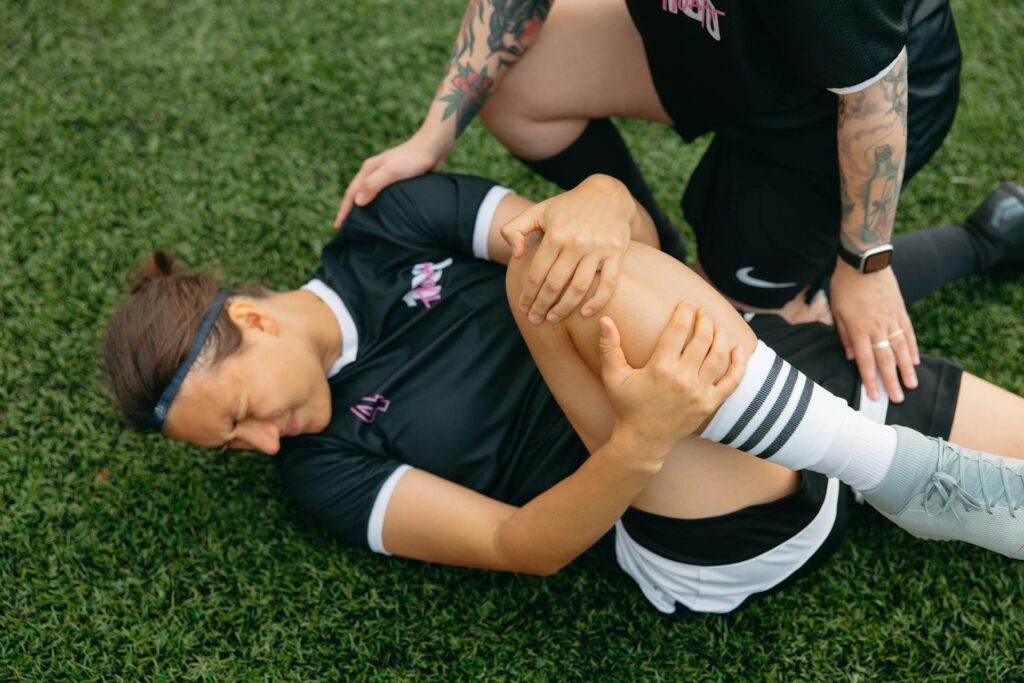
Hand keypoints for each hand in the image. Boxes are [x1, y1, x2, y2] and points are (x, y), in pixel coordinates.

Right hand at [335, 132, 448, 227]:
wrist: (432, 148)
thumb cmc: (412, 159)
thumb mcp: (390, 172)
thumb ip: (373, 185)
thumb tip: (357, 202)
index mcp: (368, 169)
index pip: (351, 193)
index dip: (344, 211)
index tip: (338, 227)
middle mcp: (374, 172)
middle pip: (357, 194)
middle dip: (349, 210)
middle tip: (345, 228)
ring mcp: (385, 175)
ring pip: (369, 195)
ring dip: (362, 208)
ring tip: (360, 223)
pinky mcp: (397, 180)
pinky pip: (381, 196)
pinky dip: (376, 205)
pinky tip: (381, 213)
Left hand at [501, 175, 633, 323]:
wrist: (608, 194)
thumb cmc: (568, 206)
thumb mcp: (538, 210)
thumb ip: (515, 228)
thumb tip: (515, 254)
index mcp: (555, 234)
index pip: (537, 273)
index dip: (528, 294)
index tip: (524, 308)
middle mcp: (576, 243)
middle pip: (555, 284)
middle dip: (542, 305)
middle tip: (536, 319)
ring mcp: (598, 249)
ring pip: (579, 288)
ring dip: (564, 308)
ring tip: (553, 318)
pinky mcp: (617, 253)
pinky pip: (608, 284)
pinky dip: (598, 301)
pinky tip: (585, 313)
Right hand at [598, 303, 746, 454]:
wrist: (643, 440)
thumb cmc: (626, 406)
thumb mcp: (613, 377)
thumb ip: (608, 347)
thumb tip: (604, 319)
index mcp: (660, 368)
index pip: (678, 330)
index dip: (684, 312)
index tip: (686, 303)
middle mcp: (683, 379)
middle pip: (702, 339)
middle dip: (704, 319)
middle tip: (702, 311)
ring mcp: (699, 393)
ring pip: (718, 355)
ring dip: (721, 335)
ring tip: (716, 324)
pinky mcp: (709, 404)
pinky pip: (732, 381)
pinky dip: (739, 363)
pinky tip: (739, 348)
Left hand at [830, 260, 919, 402]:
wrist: (864, 261)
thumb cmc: (844, 286)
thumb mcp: (836, 311)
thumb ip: (843, 335)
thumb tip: (849, 356)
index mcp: (858, 330)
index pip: (865, 361)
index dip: (869, 380)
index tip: (873, 396)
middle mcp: (876, 328)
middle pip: (885, 359)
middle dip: (891, 381)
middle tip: (898, 400)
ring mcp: (891, 319)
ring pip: (900, 349)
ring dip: (906, 369)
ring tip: (912, 385)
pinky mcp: (901, 310)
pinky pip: (908, 333)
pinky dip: (912, 348)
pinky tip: (915, 361)